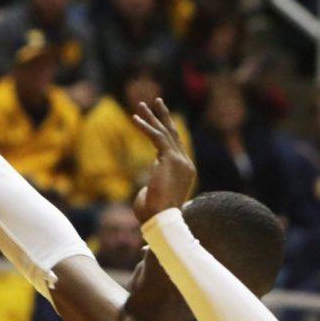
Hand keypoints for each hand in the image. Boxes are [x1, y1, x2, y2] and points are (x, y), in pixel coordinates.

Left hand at [131, 98, 195, 223]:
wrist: (161, 219)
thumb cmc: (154, 214)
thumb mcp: (155, 195)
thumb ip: (153, 185)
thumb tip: (147, 186)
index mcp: (185, 171)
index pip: (175, 146)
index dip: (166, 131)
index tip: (155, 121)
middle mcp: (186, 163)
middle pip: (173, 134)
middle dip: (163, 117)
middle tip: (156, 101)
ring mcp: (180, 160)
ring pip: (164, 132)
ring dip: (151, 117)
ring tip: (140, 104)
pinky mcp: (171, 159)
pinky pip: (156, 137)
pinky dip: (145, 127)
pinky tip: (134, 119)